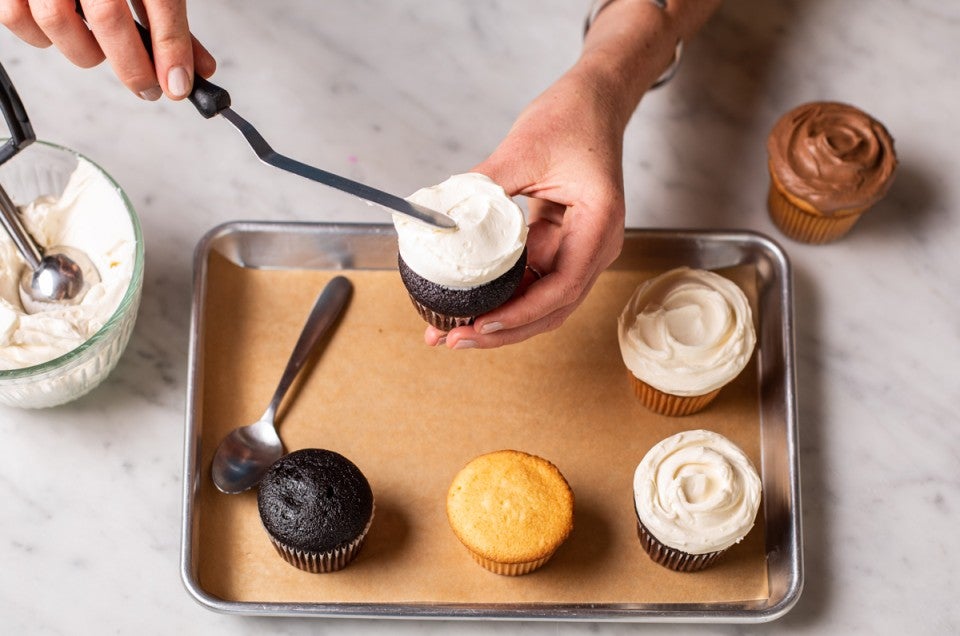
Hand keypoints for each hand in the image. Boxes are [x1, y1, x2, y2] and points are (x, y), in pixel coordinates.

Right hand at [0, 0, 214, 99]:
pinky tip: (66, 35)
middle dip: (133, 66)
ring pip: (56, 22)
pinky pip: (16, 18)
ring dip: (86, 52)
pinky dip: (42, 38)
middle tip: (148, 87)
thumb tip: (194, 69)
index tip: (179, 86)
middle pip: (108, 18)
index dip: (172, 49)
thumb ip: (168, 21)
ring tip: (102, 51)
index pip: (161, 2)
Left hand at [424, 64, 626, 348]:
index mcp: (598, 226)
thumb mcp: (523, 147)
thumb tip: (439, 216)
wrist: (594, 100)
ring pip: (541, 302)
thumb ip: (483, 185)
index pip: (562, 287)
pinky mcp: (561, 245)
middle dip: (502, 331)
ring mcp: (579, 249)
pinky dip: (503, 295)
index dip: (520, 314)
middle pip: (551, 308)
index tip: (482, 324)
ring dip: (500, 319)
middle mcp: (595, 246)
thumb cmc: (574, 118)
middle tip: (453, 339)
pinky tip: (470, 302)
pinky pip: (532, 281)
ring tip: (453, 329)